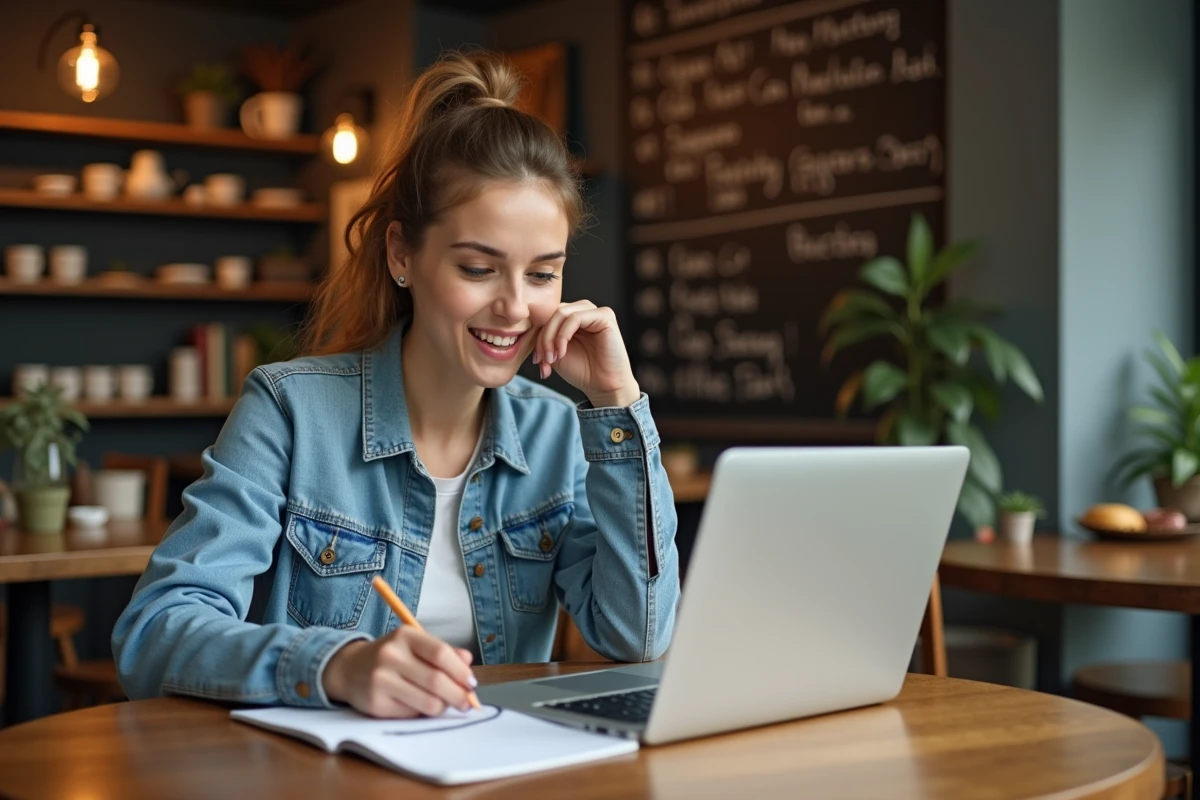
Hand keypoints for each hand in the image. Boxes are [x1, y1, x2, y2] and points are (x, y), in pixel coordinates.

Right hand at [322, 627, 476, 717]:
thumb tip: (467, 662)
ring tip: (444, 704)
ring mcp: (381, 680)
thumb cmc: (392, 657)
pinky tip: (419, 705)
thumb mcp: (415, 645)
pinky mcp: (376, 704)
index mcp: (405, 636)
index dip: (461, 671)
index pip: (441, 654)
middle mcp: (391, 656)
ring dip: (443, 707)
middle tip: (467, 703)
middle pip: (436, 681)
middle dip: (458, 695)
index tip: (472, 683)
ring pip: (428, 703)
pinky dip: (423, 713)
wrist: (350, 669)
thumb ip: (443, 652)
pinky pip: (412, 715)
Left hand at [532, 300, 639, 406]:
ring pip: (560, 314)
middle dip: (542, 338)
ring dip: (551, 337)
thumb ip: (542, 339)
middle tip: (543, 360)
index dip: (537, 336)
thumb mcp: (554, 353)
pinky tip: (562, 352)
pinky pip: (575, 318)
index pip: (547, 316)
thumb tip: (525, 332)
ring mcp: (594, 311)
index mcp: (571, 317)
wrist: (604, 386)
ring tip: (552, 359)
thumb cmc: (583, 371)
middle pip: (552, 313)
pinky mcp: (604, 315)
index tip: (536, 361)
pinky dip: (563, 335)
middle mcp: (583, 310)